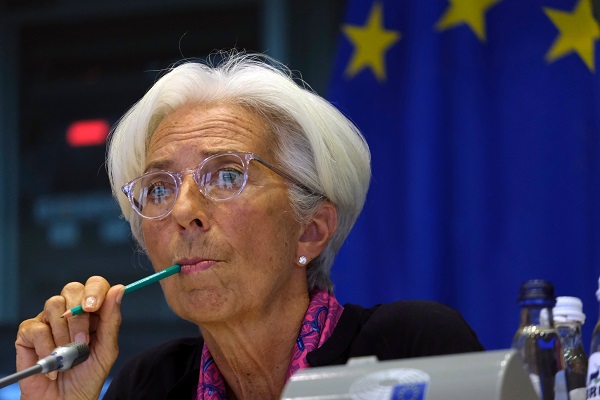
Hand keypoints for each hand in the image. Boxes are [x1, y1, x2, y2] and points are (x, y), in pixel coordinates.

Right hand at [15, 276, 124, 399]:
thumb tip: (119, 288)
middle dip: (79, 316)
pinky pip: (36, 327)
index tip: (93, 306)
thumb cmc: (88, 375)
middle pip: (72, 289)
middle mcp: (70, 311)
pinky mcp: (28, 333)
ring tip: (68, 356)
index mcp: (93, 312)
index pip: (95, 285)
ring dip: (64, 333)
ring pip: (54, 304)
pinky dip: (46, 347)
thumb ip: (112, 319)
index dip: (94, 290)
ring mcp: (49, 320)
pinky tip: (52, 362)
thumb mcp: (107, 348)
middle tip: (82, 340)